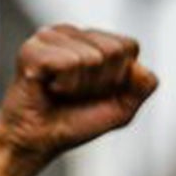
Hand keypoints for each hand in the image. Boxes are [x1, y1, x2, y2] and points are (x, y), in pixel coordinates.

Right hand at [0, 24, 156, 175]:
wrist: (35, 143)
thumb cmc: (72, 123)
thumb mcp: (121, 110)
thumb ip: (143, 88)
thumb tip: (140, 68)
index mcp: (94, 40)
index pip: (128, 46)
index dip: (117, 78)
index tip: (94, 93)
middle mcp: (73, 32)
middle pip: (113, 51)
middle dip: (99, 83)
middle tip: (74, 95)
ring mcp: (50, 36)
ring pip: (90, 58)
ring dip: (77, 87)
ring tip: (59, 93)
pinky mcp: (32, 49)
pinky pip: (68, 63)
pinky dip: (62, 85)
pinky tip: (47, 88)